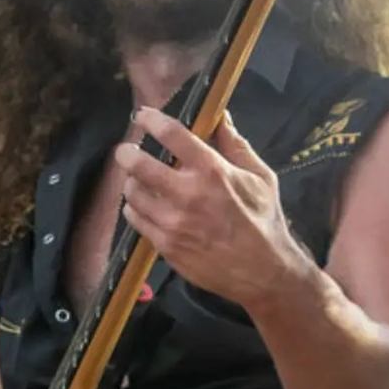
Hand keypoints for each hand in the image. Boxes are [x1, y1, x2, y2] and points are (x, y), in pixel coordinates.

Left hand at [113, 108, 305, 309]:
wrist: (262, 272)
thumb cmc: (263, 220)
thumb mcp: (260, 176)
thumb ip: (235, 145)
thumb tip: (220, 117)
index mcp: (212, 171)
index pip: (173, 135)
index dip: (151, 120)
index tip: (142, 116)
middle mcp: (187, 194)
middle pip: (138, 165)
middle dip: (126, 154)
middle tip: (125, 151)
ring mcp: (172, 222)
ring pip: (133, 193)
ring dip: (132, 183)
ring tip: (138, 181)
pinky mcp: (164, 244)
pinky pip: (136, 219)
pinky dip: (135, 209)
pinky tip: (143, 206)